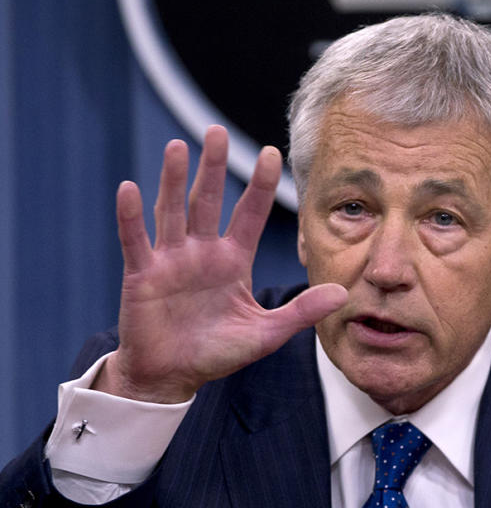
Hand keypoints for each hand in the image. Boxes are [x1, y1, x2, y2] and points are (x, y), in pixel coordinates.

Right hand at [95, 126, 346, 402]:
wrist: (171, 377)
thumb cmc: (218, 353)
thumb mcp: (266, 333)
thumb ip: (302, 312)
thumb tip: (343, 293)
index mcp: (232, 260)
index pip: (249, 214)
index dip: (259, 185)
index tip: (272, 152)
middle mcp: (202, 252)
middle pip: (207, 201)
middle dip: (212, 167)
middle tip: (217, 130)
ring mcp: (171, 260)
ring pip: (172, 211)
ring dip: (173, 180)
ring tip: (178, 147)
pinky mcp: (142, 274)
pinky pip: (135, 240)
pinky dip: (131, 216)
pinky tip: (130, 187)